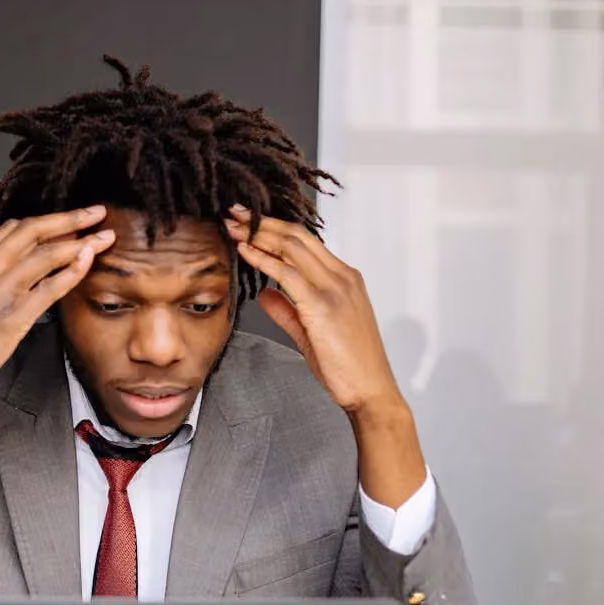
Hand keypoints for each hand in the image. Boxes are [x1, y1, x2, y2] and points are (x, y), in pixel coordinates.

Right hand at [0, 206, 115, 415]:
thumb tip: (17, 270)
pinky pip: (48, 288)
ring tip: (104, 237)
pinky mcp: (10, 319)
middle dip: (69, 219)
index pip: (12, 230)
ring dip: (80, 242)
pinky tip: (88, 263)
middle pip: (31, 232)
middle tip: (96, 213)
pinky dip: (72, 272)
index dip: (45, 221)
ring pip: (44, 255)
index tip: (69, 220)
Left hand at [225, 205, 426, 507]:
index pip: (306, 242)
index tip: (249, 223)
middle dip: (264, 222)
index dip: (275, 229)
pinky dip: (263, 259)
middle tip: (235, 213)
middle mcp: (343, 277)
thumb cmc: (347, 368)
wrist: (370, 391)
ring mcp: (336, 288)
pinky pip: (288, 273)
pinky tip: (245, 251)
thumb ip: (286, 310)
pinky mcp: (324, 305)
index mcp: (344, 279)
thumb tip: (264, 293)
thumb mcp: (310, 333)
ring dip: (259, 234)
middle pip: (298, 236)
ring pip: (294, 247)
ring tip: (234, 225)